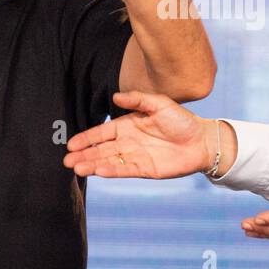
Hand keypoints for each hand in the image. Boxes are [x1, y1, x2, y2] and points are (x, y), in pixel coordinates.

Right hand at [63, 90, 215, 178]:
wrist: (202, 141)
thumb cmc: (182, 120)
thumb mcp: (160, 104)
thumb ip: (138, 99)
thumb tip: (115, 96)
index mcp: (128, 125)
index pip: (102, 132)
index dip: (86, 138)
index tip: (71, 144)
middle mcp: (128, 142)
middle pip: (101, 149)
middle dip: (84, 155)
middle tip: (67, 161)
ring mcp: (135, 156)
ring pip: (109, 161)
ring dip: (92, 164)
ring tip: (76, 168)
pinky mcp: (145, 169)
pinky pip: (124, 170)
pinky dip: (111, 171)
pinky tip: (98, 172)